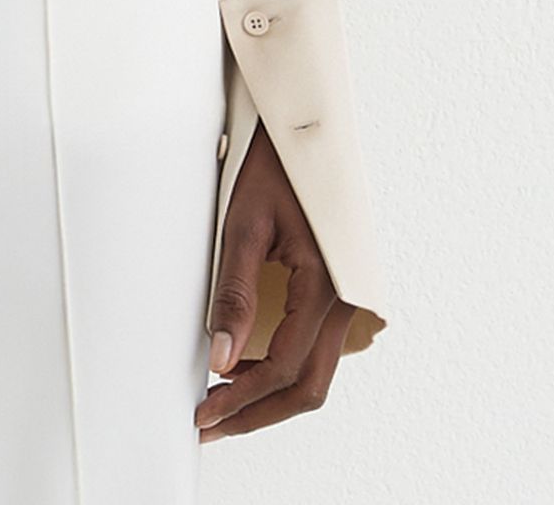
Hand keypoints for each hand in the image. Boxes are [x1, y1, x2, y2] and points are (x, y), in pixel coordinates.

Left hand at [195, 122, 353, 441]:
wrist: (306, 130)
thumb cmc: (274, 167)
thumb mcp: (244, 225)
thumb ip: (233, 294)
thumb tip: (220, 358)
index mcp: (327, 284)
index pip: (286, 367)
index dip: (244, 397)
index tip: (206, 411)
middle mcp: (347, 299)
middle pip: (308, 386)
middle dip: (258, 412)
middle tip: (210, 424)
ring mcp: (348, 299)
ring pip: (315, 373)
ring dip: (270, 396)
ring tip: (221, 405)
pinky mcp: (338, 294)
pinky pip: (315, 349)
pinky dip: (283, 372)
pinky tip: (245, 370)